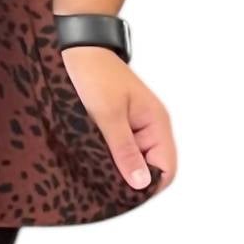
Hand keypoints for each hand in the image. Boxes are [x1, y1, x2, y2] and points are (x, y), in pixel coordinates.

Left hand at [61, 47, 177, 192]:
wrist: (78, 49)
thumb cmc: (95, 74)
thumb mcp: (107, 115)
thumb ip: (124, 150)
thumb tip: (141, 183)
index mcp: (157, 123)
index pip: (166, 169)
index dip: (148, 185)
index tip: (124, 193)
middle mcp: (150, 126)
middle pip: (151, 168)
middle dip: (131, 178)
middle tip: (105, 183)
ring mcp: (134, 125)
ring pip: (134, 159)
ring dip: (118, 166)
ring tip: (96, 169)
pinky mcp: (118, 124)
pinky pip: (121, 148)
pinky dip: (109, 155)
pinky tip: (93, 157)